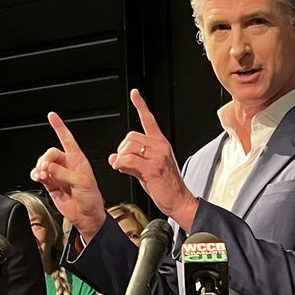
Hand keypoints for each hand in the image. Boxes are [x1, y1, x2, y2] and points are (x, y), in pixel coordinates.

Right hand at [31, 112, 108, 242]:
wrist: (87, 216)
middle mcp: (67, 165)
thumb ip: (65, 174)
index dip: (59, 127)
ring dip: (40, 168)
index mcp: (78, 160)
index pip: (67, 139)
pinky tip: (37, 177)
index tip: (52, 116)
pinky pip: (40, 174)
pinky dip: (36, 174)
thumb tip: (50, 169)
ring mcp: (58, 174)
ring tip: (42, 175)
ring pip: (43, 163)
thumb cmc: (92, 199)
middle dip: (46, 159)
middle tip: (46, 169)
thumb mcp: (83, 184)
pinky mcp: (51, 184)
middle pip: (50, 153)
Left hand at [108, 90, 197, 229]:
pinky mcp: (152, 168)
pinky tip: (123, 170)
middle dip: (122, 149)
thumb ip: (132, 160)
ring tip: (125, 168)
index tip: (135, 94)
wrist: (179, 201)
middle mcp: (160, 147)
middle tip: (123, 162)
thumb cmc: (167, 187)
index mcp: (160, 144)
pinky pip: (129, 160)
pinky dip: (121, 165)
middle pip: (131, 136)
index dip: (141, 105)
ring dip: (122, 158)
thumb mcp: (148, 169)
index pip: (149, 120)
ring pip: (128, 147)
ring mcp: (157, 156)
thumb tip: (115, 157)